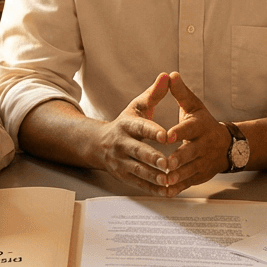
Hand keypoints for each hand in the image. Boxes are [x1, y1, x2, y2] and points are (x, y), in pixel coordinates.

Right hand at [92, 73, 173, 194]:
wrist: (98, 144)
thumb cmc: (125, 124)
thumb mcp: (137, 106)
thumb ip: (154, 93)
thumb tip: (167, 75)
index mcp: (127, 125)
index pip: (141, 127)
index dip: (153, 131)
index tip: (166, 136)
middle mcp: (122, 143)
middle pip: (138, 151)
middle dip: (153, 157)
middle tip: (167, 162)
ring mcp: (121, 161)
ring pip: (138, 170)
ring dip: (153, 176)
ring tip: (168, 179)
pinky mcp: (123, 175)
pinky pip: (138, 183)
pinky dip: (152, 188)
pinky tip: (165, 190)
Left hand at [161, 72, 229, 194]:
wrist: (227, 145)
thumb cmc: (204, 123)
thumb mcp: (194, 106)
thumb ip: (181, 93)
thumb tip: (170, 74)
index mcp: (200, 127)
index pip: (189, 128)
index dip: (179, 132)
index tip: (167, 135)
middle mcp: (204, 145)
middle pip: (192, 152)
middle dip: (179, 158)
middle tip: (167, 163)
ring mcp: (203, 162)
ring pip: (190, 170)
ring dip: (178, 176)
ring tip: (165, 179)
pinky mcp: (200, 175)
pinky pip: (189, 182)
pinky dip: (178, 188)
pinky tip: (167, 191)